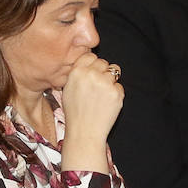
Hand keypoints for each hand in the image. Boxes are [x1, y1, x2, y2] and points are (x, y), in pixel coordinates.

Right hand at [59, 53, 122, 173]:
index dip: (92, 64)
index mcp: (77, 72)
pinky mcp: (117, 93)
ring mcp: (105, 83)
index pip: (90, 56)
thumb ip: (77, 74)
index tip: (92, 72)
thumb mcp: (67, 90)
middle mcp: (91, 75)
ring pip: (114, 71)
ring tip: (102, 95)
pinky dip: (115, 93)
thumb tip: (88, 64)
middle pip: (103, 62)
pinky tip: (106, 103)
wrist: (84, 132)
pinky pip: (119, 86)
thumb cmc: (74, 113)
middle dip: (102, 71)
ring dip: (110, 80)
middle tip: (97, 86)